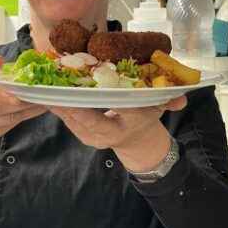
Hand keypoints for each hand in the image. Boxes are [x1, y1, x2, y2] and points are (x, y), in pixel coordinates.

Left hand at [48, 96, 186, 172]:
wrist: (135, 139)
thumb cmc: (145, 114)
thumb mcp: (159, 107)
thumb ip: (170, 101)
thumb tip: (182, 100)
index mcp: (132, 122)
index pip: (122, 111)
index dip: (107, 101)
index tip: (91, 88)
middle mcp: (112, 133)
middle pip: (90, 120)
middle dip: (73, 107)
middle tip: (56, 90)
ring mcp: (95, 137)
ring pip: (74, 122)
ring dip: (59, 106)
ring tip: (45, 88)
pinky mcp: (83, 136)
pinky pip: (68, 122)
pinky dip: (58, 108)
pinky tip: (46, 94)